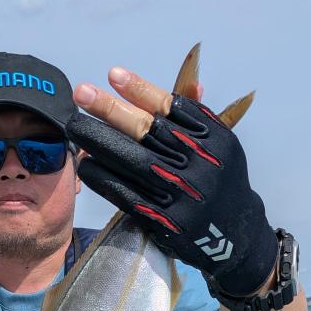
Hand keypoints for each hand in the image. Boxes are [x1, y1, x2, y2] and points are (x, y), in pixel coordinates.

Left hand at [67, 63, 278, 297]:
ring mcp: (182, 193)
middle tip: (80, 93)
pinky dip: (105, 178)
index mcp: (212, 139)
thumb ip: (198, 122)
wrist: (234, 237)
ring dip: (100, 142)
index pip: (172, 107)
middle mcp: (198, 164)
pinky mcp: (166, 220)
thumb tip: (192, 82)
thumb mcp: (219, 147)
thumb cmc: (219, 182)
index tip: (113, 74)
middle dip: (111, 109)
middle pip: (148, 131)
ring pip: (134, 161)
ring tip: (76, 127)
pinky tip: (87, 165)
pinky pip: (127, 195)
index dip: (140, 89)